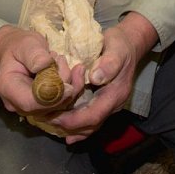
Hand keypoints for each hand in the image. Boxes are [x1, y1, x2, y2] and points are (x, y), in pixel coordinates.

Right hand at [0, 24, 84, 114]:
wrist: (19, 52)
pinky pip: (63, 103)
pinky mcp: (44, 107)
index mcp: (8, 88)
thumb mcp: (26, 44)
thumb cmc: (20, 47)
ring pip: (58, 106)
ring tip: (61, 61)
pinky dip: (73, 88)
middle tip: (61, 60)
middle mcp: (17, 104)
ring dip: (70, 85)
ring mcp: (31, 108)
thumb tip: (44, 65)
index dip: (51, 97)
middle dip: (63, 87)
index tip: (69, 85)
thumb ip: (34, 54)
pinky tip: (75, 71)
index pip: (30, 102)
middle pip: (46, 106)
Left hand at [51, 12, 157, 143]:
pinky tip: (64, 130)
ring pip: (90, 125)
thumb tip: (95, 78)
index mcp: (117, 93)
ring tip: (50, 124)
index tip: (56, 118)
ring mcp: (109, 104)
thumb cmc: (120, 45)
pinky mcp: (102, 101)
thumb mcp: (116, 50)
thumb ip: (109, 64)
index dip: (75, 120)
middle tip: (46, 121)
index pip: (95, 115)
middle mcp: (114, 104)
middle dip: (69, 126)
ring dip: (71, 128)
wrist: (128, 43)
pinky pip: (90, 118)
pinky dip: (77, 125)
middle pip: (91, 125)